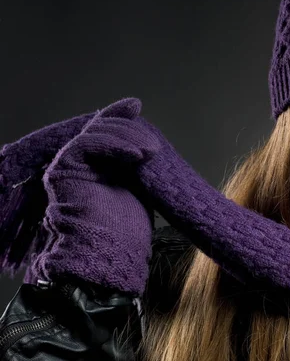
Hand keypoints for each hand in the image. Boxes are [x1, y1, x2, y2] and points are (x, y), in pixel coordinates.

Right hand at [28, 98, 159, 294]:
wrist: (112, 254)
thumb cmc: (127, 229)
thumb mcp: (139, 187)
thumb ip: (136, 164)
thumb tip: (148, 143)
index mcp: (97, 166)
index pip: (106, 131)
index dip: (119, 115)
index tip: (137, 106)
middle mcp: (81, 163)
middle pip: (102, 129)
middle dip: (130, 130)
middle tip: (154, 146)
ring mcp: (71, 166)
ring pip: (95, 133)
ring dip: (127, 138)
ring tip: (150, 152)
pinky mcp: (63, 170)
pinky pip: (86, 144)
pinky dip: (112, 144)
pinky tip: (135, 155)